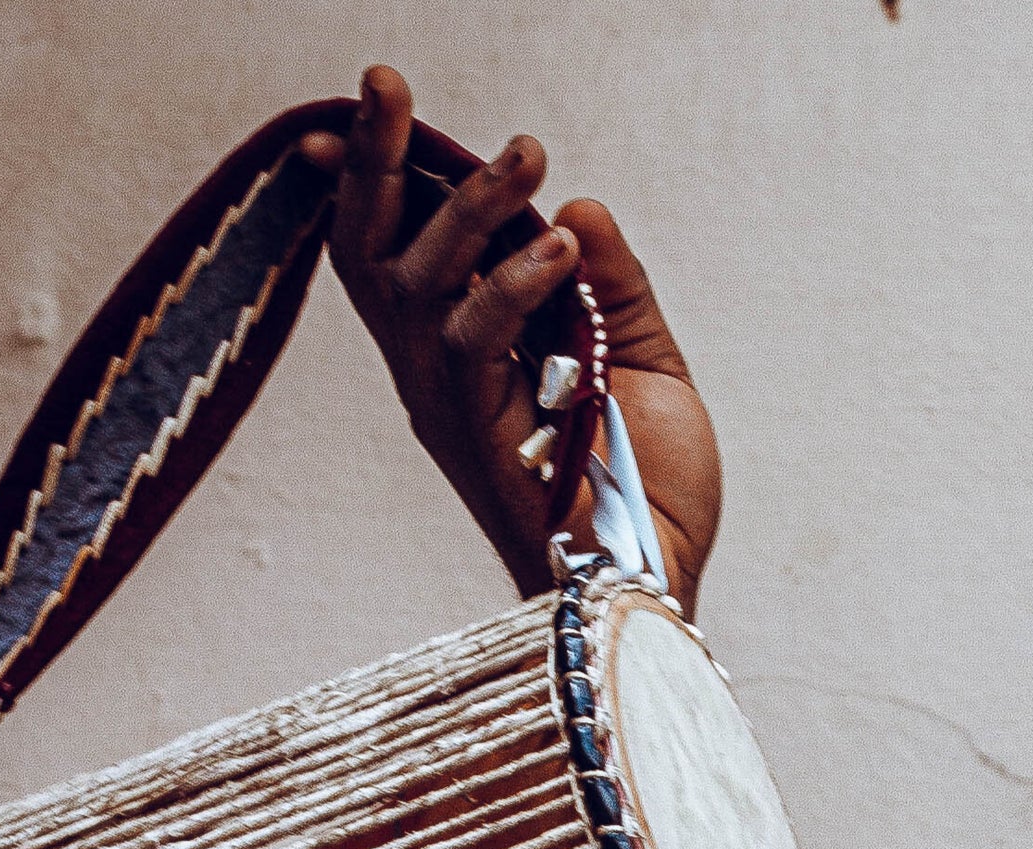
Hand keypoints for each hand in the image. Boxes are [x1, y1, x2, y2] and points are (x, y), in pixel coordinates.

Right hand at [304, 66, 722, 606]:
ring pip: (424, 282)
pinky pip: (474, 343)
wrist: (662, 589)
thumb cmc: (650, 494)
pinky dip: (514, 287)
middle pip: (379, 251)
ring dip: (472, 207)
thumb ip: (611, 286)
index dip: (377, 177)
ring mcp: (451, 408)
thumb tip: (580, 205)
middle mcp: (439, 375)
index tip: (370, 100)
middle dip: (381, 162)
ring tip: (528, 154)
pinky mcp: (478, 442)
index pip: (401, 247)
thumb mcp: (642, 364)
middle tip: (385, 77)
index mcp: (465, 352)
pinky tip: (562, 248)